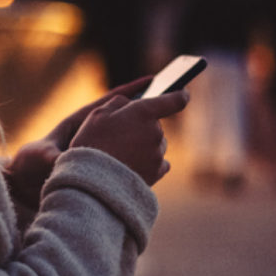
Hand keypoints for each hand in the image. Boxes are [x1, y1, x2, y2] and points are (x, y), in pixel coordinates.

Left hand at [3, 77, 153, 208]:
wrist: (22, 186)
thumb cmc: (28, 166)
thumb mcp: (41, 158)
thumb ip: (55, 157)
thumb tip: (65, 159)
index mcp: (78, 124)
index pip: (109, 103)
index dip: (131, 92)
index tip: (152, 80)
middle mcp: (90, 135)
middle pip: (123, 119)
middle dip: (145, 112)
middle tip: (170, 103)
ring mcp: (96, 150)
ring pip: (126, 139)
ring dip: (143, 137)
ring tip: (162, 139)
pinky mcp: (99, 167)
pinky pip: (123, 161)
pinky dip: (137, 162)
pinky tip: (153, 167)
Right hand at [69, 89, 188, 185]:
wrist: (92, 182)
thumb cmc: (92, 143)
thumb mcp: (97, 114)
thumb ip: (118, 103)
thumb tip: (130, 103)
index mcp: (144, 112)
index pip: (173, 100)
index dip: (179, 95)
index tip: (184, 93)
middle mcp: (156, 132)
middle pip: (156, 125)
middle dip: (143, 126)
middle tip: (120, 135)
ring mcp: (158, 154)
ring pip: (157, 144)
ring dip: (146, 144)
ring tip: (124, 153)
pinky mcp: (156, 172)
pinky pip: (160, 163)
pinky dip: (150, 161)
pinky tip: (135, 164)